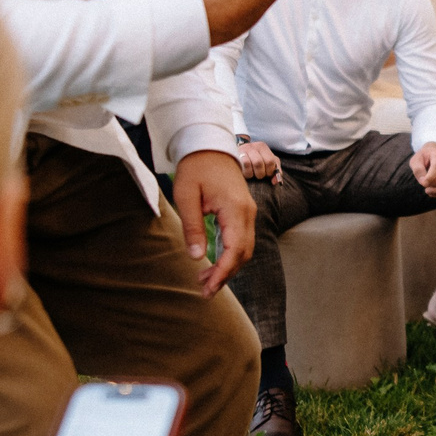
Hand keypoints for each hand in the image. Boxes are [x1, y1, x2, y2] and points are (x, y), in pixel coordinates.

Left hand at [172, 148, 254, 293]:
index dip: (223, 272)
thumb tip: (197, 257)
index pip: (235, 249)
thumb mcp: (186, 196)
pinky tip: (214, 263)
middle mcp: (247, 213)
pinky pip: (242, 239)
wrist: (209, 144)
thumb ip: (193, 227)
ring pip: (245, 248)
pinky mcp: (243, 212)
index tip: (208, 287)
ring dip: (229, 267)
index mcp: (235, 209)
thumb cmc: (196, 167)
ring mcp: (248, 212)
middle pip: (244, 253)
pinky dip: (230, 255)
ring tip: (206, 280)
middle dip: (226, 274)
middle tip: (204, 290)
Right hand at [235, 138, 279, 181]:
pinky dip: (246, 173)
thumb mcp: (267, 163)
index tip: (267, 174)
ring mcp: (244, 149)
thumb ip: (275, 172)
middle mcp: (253, 146)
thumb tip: (275, 182)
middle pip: (259, 163)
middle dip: (260, 173)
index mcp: (262, 147)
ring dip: (252, 174)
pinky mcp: (236, 155)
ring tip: (252, 174)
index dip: (269, 171)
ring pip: (251, 164)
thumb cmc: (255, 161)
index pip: (270, 161)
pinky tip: (245, 174)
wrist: (236, 154)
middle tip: (258, 175)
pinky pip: (244, 164)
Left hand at [410, 141, 435, 197]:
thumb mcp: (415, 161)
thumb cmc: (423, 158)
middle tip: (425, 188)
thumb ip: (418, 170)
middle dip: (434, 184)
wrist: (433, 154)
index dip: (430, 177)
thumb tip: (424, 183)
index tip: (423, 184)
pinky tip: (433, 193)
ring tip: (428, 192)